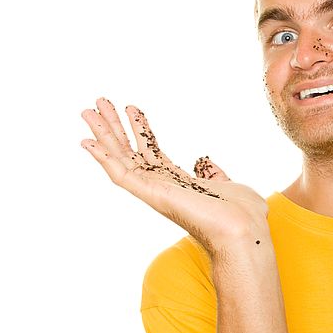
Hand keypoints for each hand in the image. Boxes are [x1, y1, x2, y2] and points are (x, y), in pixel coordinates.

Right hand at [80, 97, 268, 252]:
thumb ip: (214, 173)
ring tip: (89, 110)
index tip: (131, 108)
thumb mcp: (227, 184)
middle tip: (100, 103)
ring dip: (103, 134)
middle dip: (114, 127)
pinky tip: (88, 141)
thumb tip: (206, 163)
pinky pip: (121, 175)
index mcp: (177, 184)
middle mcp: (162, 187)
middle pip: (130, 152)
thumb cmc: (241, 216)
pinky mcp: (151, 195)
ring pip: (120, 159)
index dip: (139, 130)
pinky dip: (103, 158)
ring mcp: (154, 191)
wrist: (244, 230)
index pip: (151, 153)